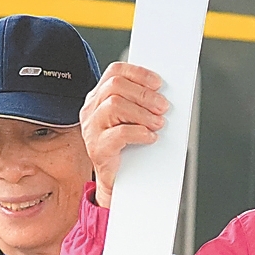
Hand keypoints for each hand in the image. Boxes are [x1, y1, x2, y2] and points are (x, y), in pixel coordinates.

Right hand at [81, 63, 169, 207]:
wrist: (117, 182)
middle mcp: (92, 110)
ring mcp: (91, 129)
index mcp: (99, 98)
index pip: (114, 72)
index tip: (158, 82)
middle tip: (163, 106)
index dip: (138, 73)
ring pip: (114, 106)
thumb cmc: (126, 149)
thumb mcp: (132, 121)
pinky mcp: (97, 148)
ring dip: (142, 113)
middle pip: (115, 86)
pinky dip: (138, 132)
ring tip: (158, 123)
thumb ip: (140, 104)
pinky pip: (118, 133)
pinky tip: (149, 136)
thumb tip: (163, 95)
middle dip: (144, 94)